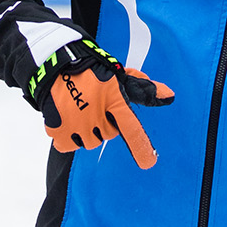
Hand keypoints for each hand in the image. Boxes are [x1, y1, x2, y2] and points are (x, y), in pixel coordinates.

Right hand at [30, 36, 174, 168]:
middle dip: (101, 124)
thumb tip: (170, 96)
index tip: (149, 163)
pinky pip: (67, 145)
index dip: (141, 146)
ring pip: (87, 142)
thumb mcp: (120, 77)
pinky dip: (65, 135)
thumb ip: (144, 90)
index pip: (131, 128)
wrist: (56, 64)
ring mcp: (77, 123)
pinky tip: (65, 116)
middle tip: (92, 105)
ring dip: (83, 131)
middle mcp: (97, 114)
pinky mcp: (58, 129)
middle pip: (105, 135)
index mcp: (114, 100)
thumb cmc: (92, 70)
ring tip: (78, 108)